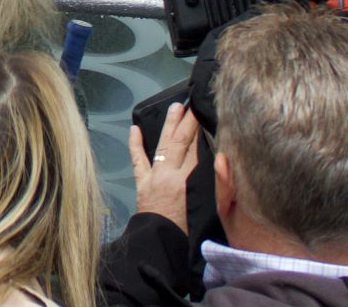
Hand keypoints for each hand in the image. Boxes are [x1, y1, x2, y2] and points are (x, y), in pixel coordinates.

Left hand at [130, 102, 200, 232]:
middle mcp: (168, 175)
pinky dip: (135, 143)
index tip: (203, 115)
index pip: (195, 151)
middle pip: (180, 143)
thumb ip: (205, 185)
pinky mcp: (141, 182)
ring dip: (168, 125)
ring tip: (175, 108)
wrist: (158, 242)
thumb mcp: (202, 207)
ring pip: (162, 146)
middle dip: (186, 122)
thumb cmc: (185, 230)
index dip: (200, 132)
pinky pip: (137, 160)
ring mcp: (152, 176)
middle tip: (191, 104)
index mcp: (184, 182)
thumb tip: (213, 164)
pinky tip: (134, 129)